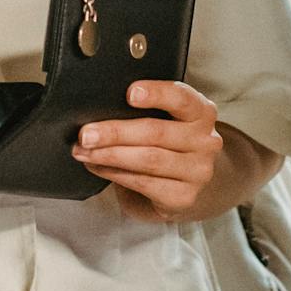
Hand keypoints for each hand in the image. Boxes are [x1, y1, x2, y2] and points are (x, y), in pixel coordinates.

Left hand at [73, 81, 223, 221]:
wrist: (190, 182)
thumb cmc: (169, 143)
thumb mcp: (167, 119)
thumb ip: (145, 109)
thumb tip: (99, 107)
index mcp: (201, 112)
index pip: (181, 98)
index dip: (156, 93)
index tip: (129, 93)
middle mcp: (206, 141)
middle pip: (156, 132)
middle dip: (115, 132)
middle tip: (86, 134)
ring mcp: (198, 171)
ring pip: (148, 160)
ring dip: (109, 156)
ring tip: (84, 152)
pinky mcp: (184, 196)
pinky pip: (144, 183)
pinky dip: (115, 174)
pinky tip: (98, 167)